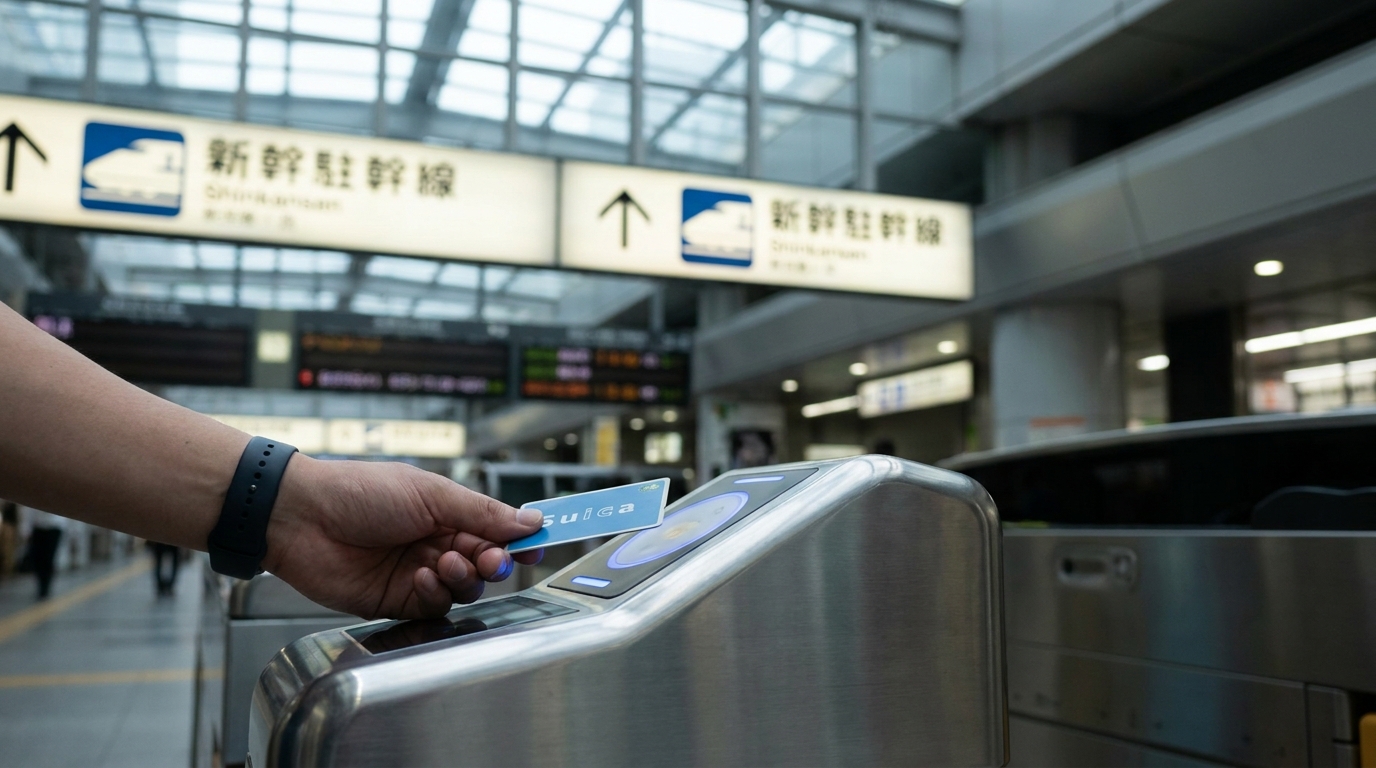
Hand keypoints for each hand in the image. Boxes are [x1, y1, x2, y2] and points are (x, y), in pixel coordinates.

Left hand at [262, 455, 544, 618]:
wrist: (301, 518)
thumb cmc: (360, 491)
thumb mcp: (430, 493)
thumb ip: (483, 512)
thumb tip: (531, 520)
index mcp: (447, 512)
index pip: (496, 530)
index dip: (518, 540)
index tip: (535, 547)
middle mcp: (436, 543)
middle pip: (486, 563)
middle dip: (494, 562)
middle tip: (489, 558)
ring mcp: (418, 572)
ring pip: (465, 588)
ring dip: (464, 576)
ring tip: (443, 560)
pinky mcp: (397, 600)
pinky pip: (434, 605)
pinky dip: (435, 592)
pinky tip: (420, 575)